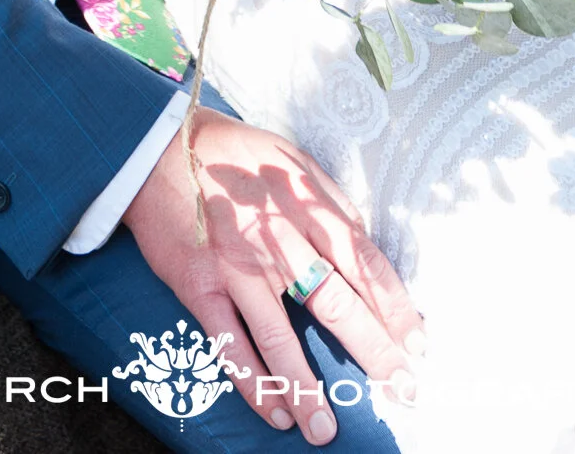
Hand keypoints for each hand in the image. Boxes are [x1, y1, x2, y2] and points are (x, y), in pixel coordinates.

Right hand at [123, 108, 421, 439]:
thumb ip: (329, 201)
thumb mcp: (292, 159)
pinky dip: (252, 382)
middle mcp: (278, 237)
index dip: (395, 306)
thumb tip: (362, 243)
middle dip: (374, 352)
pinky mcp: (200, 284)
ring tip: (326, 429)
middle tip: (402, 392)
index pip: (363, 262)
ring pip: (280, 335)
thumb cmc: (232, 154)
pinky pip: (229, 342)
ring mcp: (237, 265)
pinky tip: (274, 412)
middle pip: (336, 302)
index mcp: (307, 204)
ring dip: (307, 386)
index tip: (417, 345)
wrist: (157, 147)